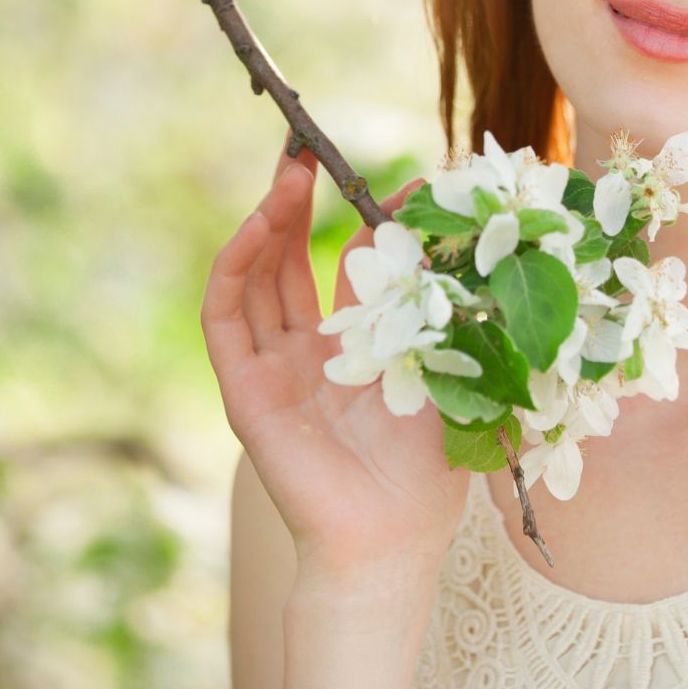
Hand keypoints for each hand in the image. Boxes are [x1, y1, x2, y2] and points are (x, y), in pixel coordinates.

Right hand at [201, 132, 462, 573]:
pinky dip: (235, 265)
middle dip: (300, 202)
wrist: (393, 540)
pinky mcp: (243, 390)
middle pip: (291, 261)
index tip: (399, 177)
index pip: (352, 265)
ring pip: (256, 278)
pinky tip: (258, 224)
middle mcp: (308, 355)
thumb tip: (462, 233)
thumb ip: (447, 306)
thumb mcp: (447, 367)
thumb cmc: (431, 471)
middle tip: (312, 148)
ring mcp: (272, 370)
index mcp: (357, 350)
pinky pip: (226, 317)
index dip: (367, 218)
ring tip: (290, 170)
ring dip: (268, 220)